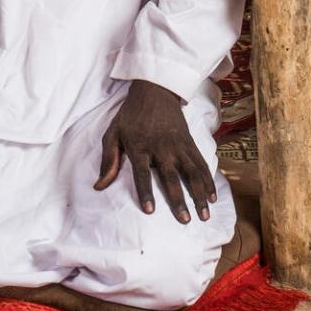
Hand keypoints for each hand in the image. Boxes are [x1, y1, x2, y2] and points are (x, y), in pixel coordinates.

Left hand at [95, 80, 216, 223]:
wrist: (154, 90)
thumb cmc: (130, 115)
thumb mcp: (113, 133)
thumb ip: (108, 160)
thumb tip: (99, 186)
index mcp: (139, 146)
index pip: (142, 174)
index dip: (146, 192)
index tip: (150, 210)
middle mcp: (161, 147)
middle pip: (170, 176)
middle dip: (178, 200)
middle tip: (184, 220)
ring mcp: (178, 144)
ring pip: (191, 172)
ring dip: (199, 194)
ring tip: (204, 214)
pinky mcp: (189, 141)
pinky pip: (201, 163)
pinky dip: (208, 180)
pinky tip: (212, 196)